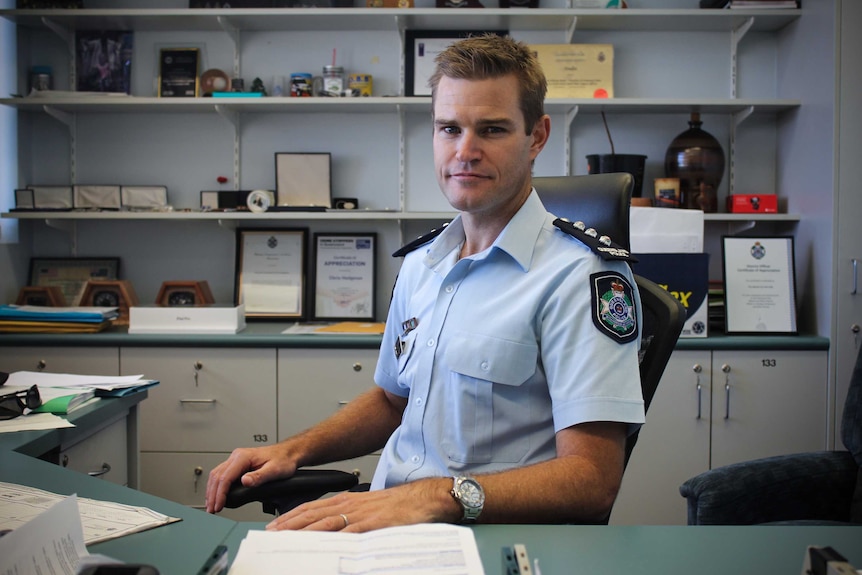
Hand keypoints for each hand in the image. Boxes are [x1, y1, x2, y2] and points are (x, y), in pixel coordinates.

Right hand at [205, 445, 296, 513]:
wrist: (288, 454)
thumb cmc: (283, 460)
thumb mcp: (274, 470)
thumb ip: (259, 476)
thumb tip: (244, 481)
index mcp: (243, 457)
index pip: (225, 477)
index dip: (220, 493)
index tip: (218, 506)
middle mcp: (237, 456)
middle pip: (217, 476)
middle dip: (212, 494)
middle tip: (212, 510)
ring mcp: (236, 460)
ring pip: (216, 475)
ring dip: (212, 491)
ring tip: (212, 506)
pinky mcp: (237, 465)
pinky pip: (221, 475)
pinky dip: (216, 486)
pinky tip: (216, 496)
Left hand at [264, 477, 459, 532]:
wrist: (424, 499)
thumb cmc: (398, 506)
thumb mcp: (367, 508)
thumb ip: (348, 517)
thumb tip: (330, 530)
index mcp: (346, 500)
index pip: (311, 508)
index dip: (290, 518)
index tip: (274, 527)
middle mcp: (349, 505)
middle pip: (312, 515)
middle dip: (289, 526)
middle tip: (270, 535)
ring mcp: (360, 515)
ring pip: (324, 524)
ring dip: (303, 533)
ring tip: (286, 542)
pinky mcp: (373, 525)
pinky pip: (349, 534)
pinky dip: (333, 540)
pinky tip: (322, 547)